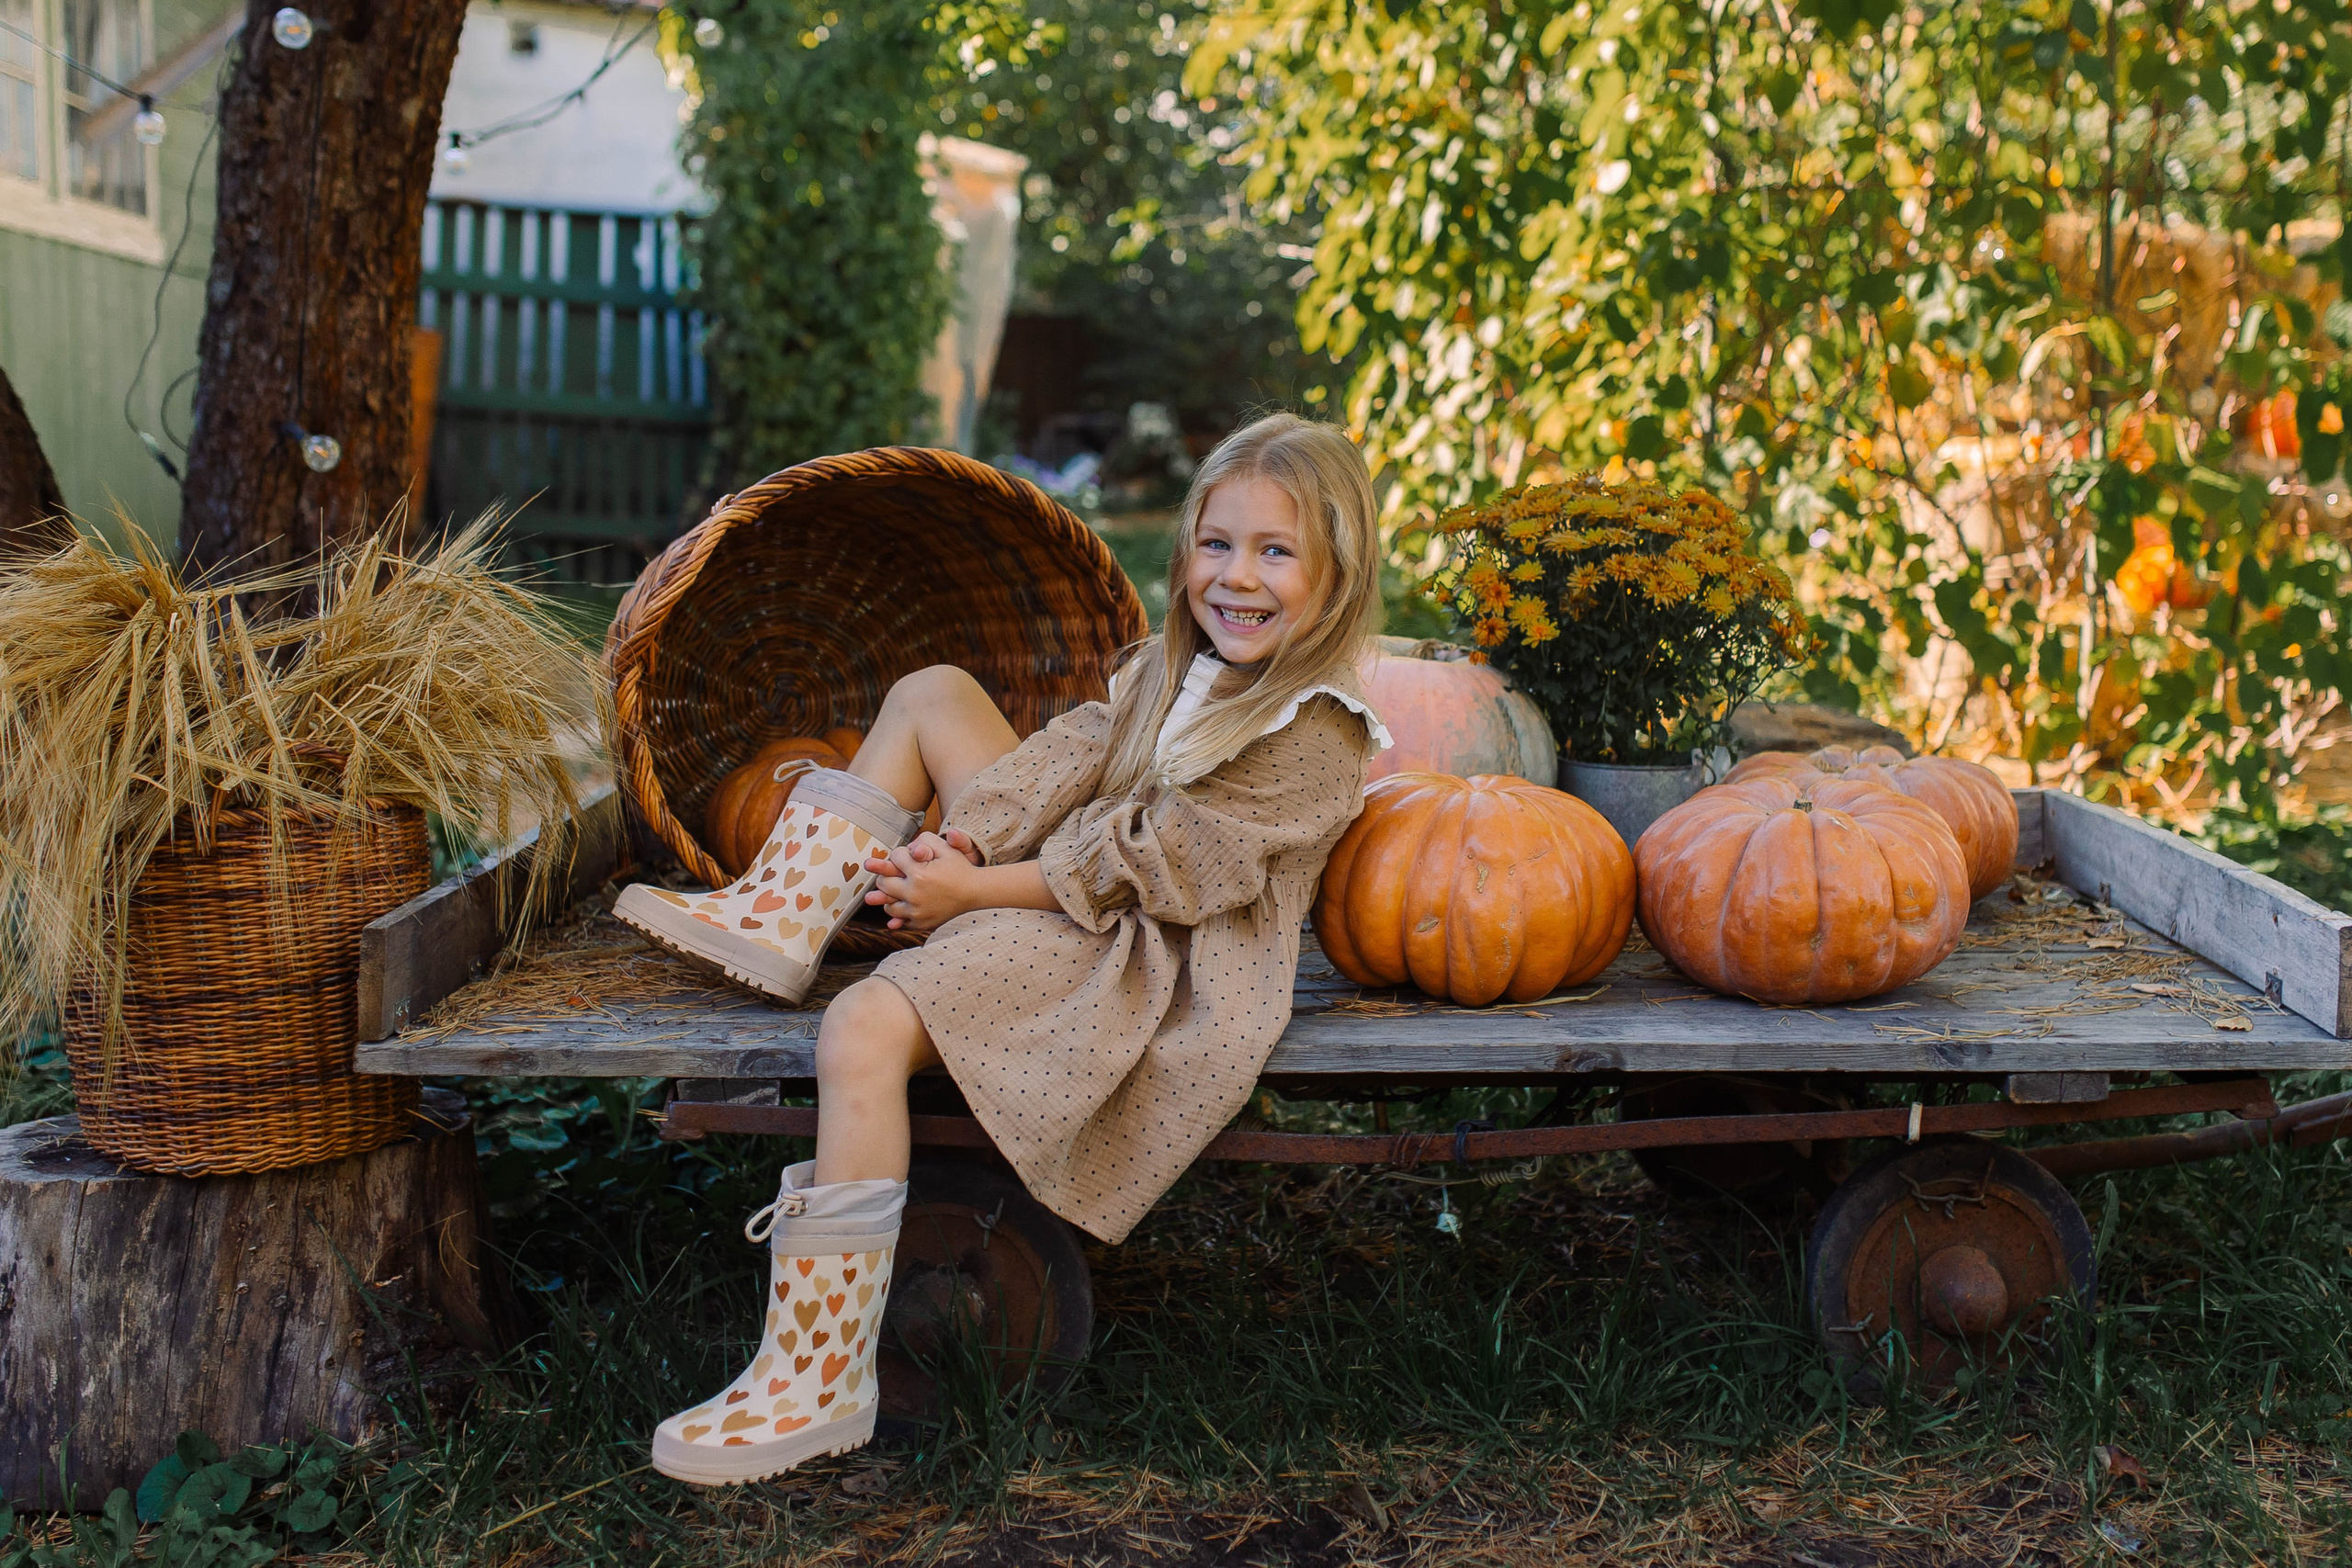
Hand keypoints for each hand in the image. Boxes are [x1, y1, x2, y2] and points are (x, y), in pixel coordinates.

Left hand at [864, 832, 981, 931]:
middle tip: (897, 872)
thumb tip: (908, 849)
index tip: (908, 856)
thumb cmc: (960, 868)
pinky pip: (899, 919)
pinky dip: (899, 911)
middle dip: (887, 874)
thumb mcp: (946, 848)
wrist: (974, 892)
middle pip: (883, 882)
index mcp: (919, 874)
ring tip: (899, 889)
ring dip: (889, 895)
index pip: (895, 858)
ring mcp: (916, 912)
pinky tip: (906, 902)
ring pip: (887, 904)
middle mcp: (914, 895)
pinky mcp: (919, 923)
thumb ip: (926, 841)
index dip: (901, 854)